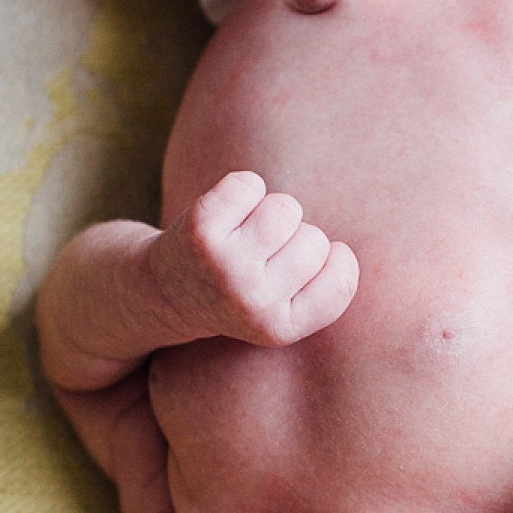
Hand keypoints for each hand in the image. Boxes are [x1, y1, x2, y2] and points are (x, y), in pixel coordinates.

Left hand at [157, 170, 359, 345]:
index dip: (331, 261)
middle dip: (294, 238)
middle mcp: (252, 301)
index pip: (342, 275)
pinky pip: (250, 185)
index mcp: (281, 328)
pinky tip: (227, 214)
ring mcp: (225, 265)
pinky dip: (243, 189)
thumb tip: (345, 248)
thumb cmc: (241, 292)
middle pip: (315, 239)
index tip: (300, 270)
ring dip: (271, 211)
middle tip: (260, 256)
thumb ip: (327, 286)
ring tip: (245, 233)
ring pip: (286, 209)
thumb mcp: (286, 311)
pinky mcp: (201, 229)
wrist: (166, 292)